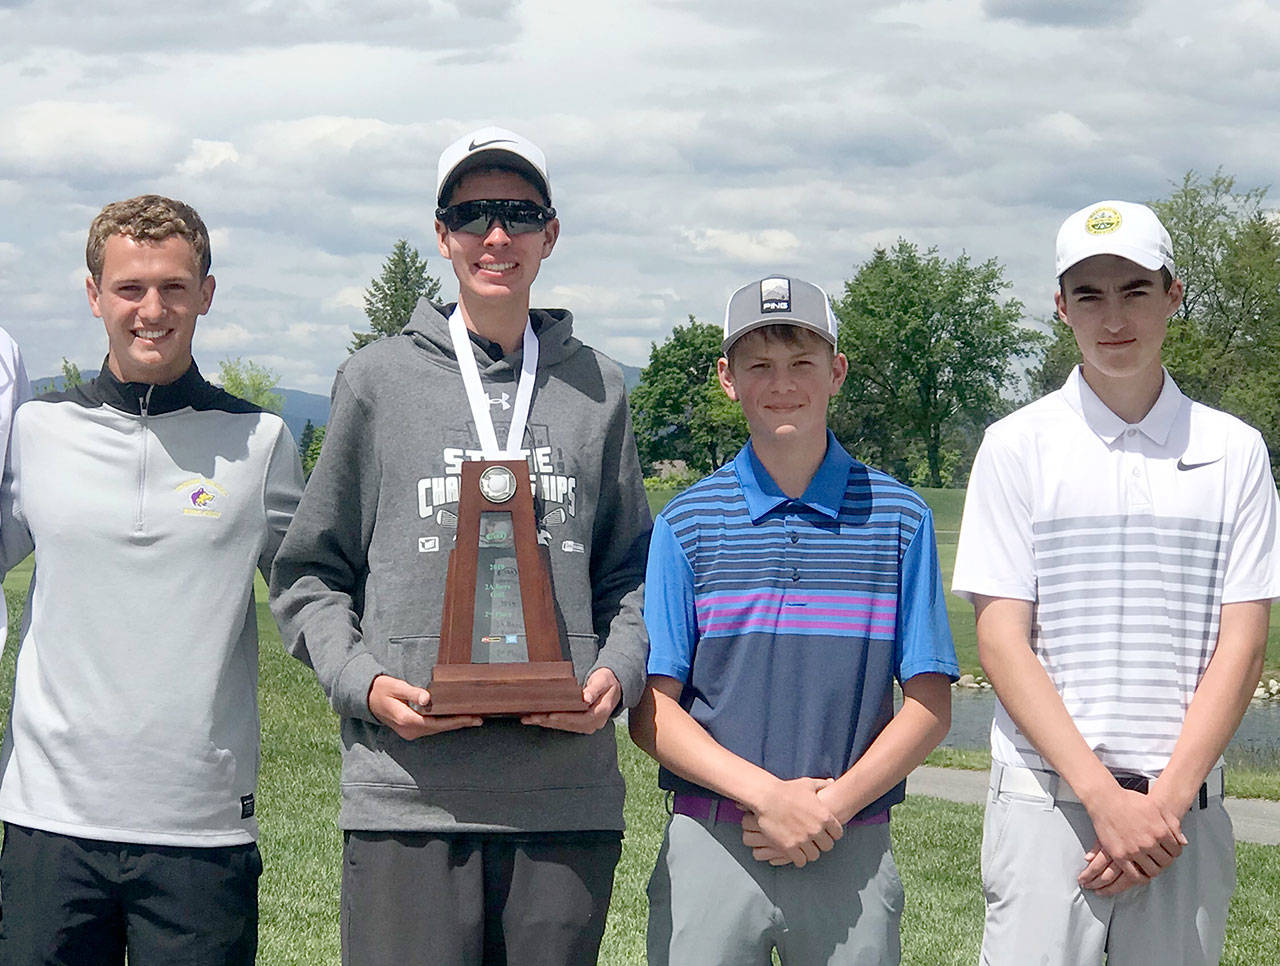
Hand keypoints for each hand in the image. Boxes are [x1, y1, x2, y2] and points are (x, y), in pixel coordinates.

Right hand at [367, 674, 481, 739]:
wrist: (367, 698)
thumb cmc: (382, 689)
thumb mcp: (396, 686)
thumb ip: (412, 693)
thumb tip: (427, 698)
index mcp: (406, 719)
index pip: (436, 723)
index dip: (455, 721)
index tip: (471, 718)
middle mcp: (409, 730)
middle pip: (439, 729)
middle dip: (460, 723)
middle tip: (479, 718)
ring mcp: (409, 732)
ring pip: (436, 730)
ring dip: (454, 725)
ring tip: (472, 719)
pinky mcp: (410, 730)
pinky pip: (431, 728)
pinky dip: (445, 724)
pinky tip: (456, 719)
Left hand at [521, 667, 620, 733]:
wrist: (613, 685)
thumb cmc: (607, 680)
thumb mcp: (603, 681)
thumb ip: (594, 689)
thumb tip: (586, 698)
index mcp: (601, 713)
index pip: (581, 719)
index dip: (565, 718)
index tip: (550, 715)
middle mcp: (594, 723)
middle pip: (569, 724)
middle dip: (549, 721)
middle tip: (532, 717)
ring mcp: (587, 725)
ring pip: (564, 726)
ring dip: (546, 723)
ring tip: (529, 719)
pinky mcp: (580, 723)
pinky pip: (564, 724)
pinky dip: (550, 722)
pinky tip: (537, 719)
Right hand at [740, 777, 842, 867]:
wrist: (766, 796)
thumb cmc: (786, 789)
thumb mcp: (807, 784)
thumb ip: (822, 784)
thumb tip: (831, 781)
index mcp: (824, 816)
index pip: (838, 834)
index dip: (831, 834)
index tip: (824, 832)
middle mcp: (816, 829)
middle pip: (827, 846)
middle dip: (821, 844)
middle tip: (814, 841)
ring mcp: (803, 839)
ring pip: (814, 855)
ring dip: (810, 852)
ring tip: (804, 847)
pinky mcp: (790, 847)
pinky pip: (801, 861)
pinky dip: (799, 858)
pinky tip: (795, 852)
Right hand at [1079, 784, 1185, 890]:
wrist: (1104, 800)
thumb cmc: (1129, 800)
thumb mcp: (1156, 807)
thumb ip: (1172, 824)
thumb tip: (1183, 842)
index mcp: (1161, 831)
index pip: (1176, 851)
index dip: (1173, 851)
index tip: (1167, 851)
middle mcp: (1149, 843)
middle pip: (1166, 862)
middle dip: (1164, 860)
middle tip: (1158, 858)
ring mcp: (1134, 850)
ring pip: (1152, 871)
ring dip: (1153, 869)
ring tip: (1149, 864)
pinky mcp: (1119, 855)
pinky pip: (1134, 876)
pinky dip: (1140, 878)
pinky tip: (1139, 872)